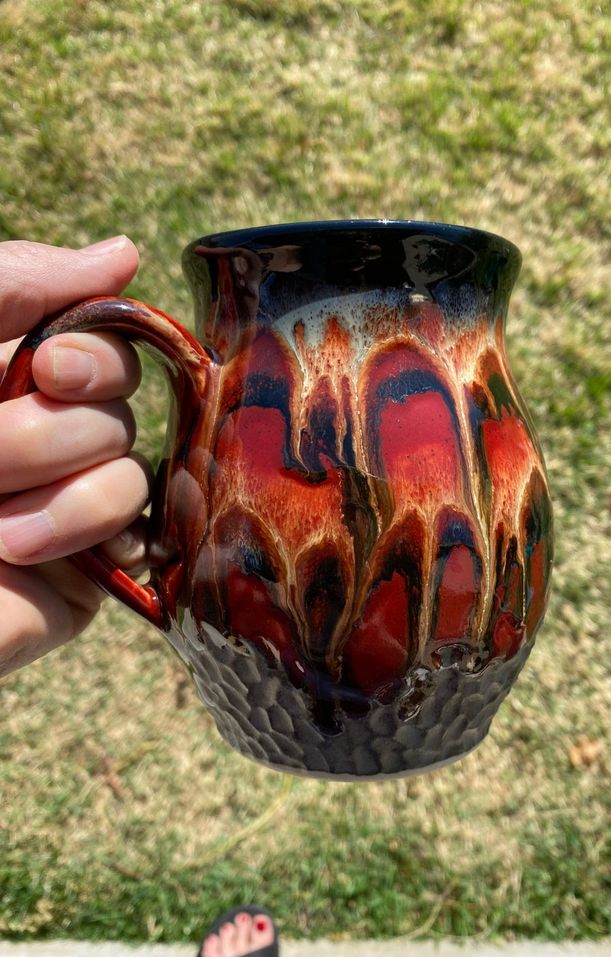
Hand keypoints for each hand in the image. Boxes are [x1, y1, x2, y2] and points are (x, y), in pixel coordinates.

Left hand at [0, 237, 149, 675]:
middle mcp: (36, 440)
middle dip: (49, 435)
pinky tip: (23, 549)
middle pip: (118, 412)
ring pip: (128, 478)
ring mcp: (58, 512)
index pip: (104, 347)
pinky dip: (85, 540)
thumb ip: (15, 283)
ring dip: (62, 499)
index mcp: (2, 383)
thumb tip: (123, 254)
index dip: (99, 354)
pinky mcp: (72, 581)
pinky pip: (131, 546)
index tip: (48, 369)